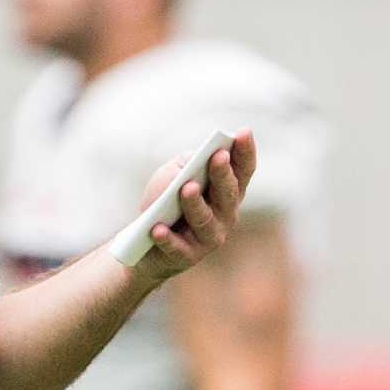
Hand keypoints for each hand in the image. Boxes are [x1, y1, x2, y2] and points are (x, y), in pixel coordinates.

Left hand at [130, 131, 256, 284]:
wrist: (144, 242)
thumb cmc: (165, 202)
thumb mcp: (173, 175)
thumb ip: (187, 164)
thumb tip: (196, 160)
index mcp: (226, 191)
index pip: (243, 170)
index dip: (246, 151)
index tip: (244, 132)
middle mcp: (225, 214)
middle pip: (228, 194)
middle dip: (223, 174)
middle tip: (218, 156)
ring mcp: (209, 237)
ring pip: (205, 220)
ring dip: (195, 204)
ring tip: (186, 188)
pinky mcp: (188, 256)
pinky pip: (179, 248)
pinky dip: (168, 238)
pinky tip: (157, 228)